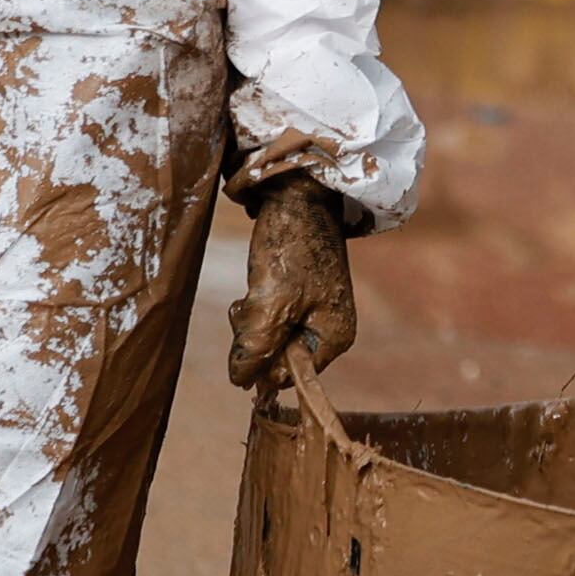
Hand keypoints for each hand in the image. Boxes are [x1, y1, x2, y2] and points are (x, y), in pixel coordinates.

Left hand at [225, 173, 360, 389]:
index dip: (263, 360)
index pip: (290, 376)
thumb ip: (255, 348)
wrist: (298, 194)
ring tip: (254, 290)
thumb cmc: (291, 246)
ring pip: (269, 335)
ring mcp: (314, 309)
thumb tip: (241, 381)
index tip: (251, 330)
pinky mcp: (298, 292)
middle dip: (256, 336)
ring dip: (251, 319)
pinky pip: (269, 315)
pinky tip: (257, 282)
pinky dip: (255, 304)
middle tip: (251, 304)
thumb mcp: (271, 303)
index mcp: (334, 337)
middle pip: (278, 356)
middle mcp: (328, 328)